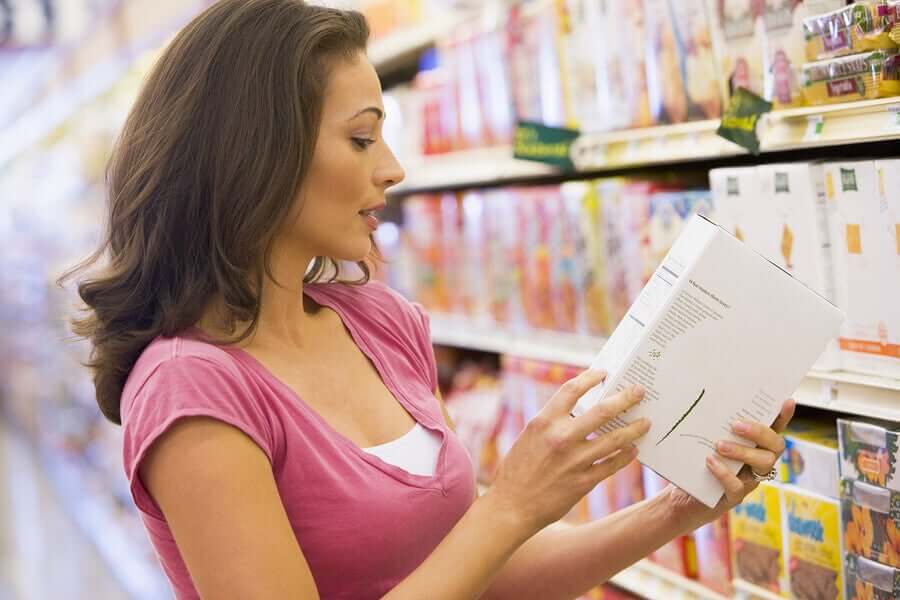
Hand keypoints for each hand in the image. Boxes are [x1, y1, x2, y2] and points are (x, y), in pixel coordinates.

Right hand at [487, 369, 650, 534]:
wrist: (511, 506)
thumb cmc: (517, 470)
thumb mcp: (530, 436)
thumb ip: (552, 422)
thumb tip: (578, 410)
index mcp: (544, 421)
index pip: (572, 389)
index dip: (591, 378)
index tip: (604, 373)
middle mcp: (561, 437)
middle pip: (602, 411)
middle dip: (625, 398)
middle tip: (639, 391)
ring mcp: (574, 460)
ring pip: (615, 439)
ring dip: (634, 429)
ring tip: (646, 422)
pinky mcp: (583, 482)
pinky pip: (612, 465)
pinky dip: (625, 456)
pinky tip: (633, 450)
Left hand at [664, 399, 795, 529]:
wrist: (680, 498)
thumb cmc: (693, 463)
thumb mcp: (701, 441)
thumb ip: (709, 426)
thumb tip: (704, 401)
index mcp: (753, 446)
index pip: (773, 428)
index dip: (783, 416)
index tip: (788, 401)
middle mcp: (756, 463)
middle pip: (775, 446)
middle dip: (759, 432)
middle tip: (736, 425)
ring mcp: (748, 481)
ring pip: (763, 465)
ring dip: (743, 452)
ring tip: (720, 445)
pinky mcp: (733, 497)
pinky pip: (737, 486)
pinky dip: (724, 473)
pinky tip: (710, 462)